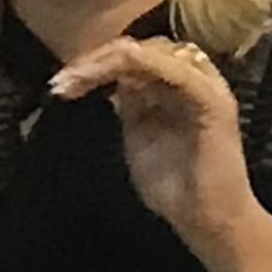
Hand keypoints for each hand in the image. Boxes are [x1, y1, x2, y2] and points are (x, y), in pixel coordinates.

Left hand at [45, 31, 257, 256]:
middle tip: (60, 81)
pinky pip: (173, 70)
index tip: (60, 84)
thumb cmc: (177, 191)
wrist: (210, 224)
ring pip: (152, 52)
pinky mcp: (212, 100)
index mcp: (177, 87)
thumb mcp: (140, 139)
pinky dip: (139, 65)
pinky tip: (111, 75)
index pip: (134, 57)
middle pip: (140, 47)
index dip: (94, 64)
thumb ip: (130, 108)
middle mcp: (195, 78)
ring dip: (107, 61)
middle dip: (94, 59)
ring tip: (73, 80)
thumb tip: (109, 84)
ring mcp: (206, 86)